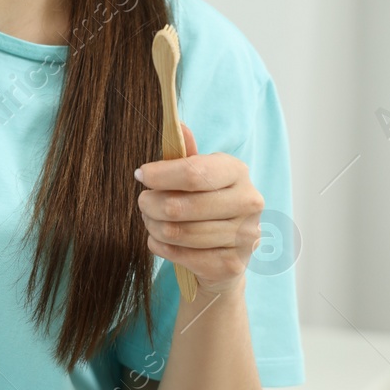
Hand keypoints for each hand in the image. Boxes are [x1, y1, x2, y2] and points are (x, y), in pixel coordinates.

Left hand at [134, 123, 264, 296]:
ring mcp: (245, 236)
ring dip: (153, 227)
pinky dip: (160, 247)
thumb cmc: (203, 203)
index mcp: (237, 171)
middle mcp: (249, 202)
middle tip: (143, 203)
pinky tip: (161, 241)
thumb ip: (183, 154)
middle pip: (178, 206)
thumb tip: (178, 125)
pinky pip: (180, 255)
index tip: (140, 175)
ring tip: (152, 221)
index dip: (160, 175)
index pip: (193, 172)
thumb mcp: (194, 174)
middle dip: (149, 205)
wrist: (223, 253)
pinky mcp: (233, 264)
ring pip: (176, 232)